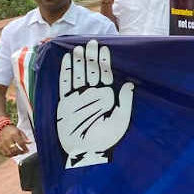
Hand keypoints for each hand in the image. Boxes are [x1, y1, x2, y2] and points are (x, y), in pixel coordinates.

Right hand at [0, 125, 31, 156]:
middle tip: (24, 152)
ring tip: (19, 153)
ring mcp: (3, 143)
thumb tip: (30, 142)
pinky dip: (10, 155)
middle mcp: (7, 139)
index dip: (25, 148)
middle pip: (14, 149)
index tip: (28, 150)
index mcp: (14, 134)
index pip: (20, 143)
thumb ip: (25, 138)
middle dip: (21, 152)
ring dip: (16, 154)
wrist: (2, 128)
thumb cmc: (12, 130)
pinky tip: (13, 154)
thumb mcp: (20, 131)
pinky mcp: (0, 146)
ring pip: (9, 152)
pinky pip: (5, 153)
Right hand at [57, 40, 134, 167]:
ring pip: (78, 74)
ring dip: (79, 61)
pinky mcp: (64, 103)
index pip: (105, 75)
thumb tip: (129, 84)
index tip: (105, 48)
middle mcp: (91, 95)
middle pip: (91, 71)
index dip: (104, 61)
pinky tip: (67, 59)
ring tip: (80, 47)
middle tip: (92, 42)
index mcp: (105, 97)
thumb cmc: (105, 138)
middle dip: (92, 57)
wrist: (86, 151)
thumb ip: (125, 102)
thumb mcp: (120, 120)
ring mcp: (77, 98)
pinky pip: (65, 83)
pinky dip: (66, 71)